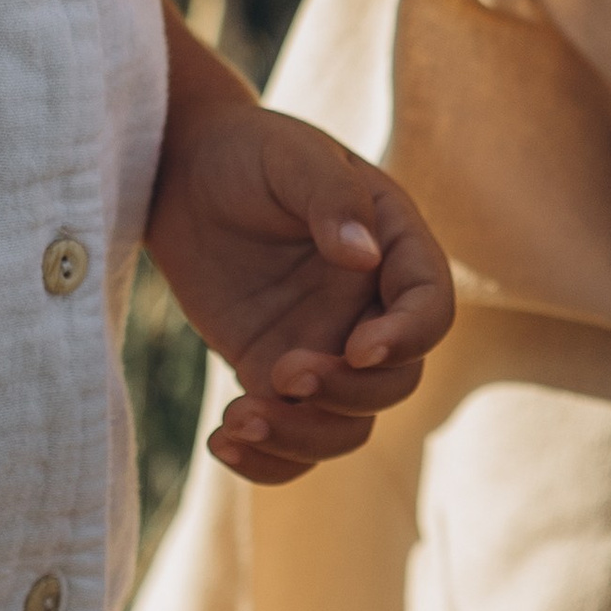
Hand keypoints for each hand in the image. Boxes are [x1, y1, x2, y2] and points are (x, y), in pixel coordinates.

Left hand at [147, 75, 451, 486]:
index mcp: (393, 248)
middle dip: (346, 393)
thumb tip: (363, 257)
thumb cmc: (248, 150)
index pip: (430, 308)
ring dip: (302, 438)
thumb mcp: (290, 156)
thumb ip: (331, 197)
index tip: (356, 346)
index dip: (407, 338)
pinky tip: (222, 442)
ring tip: (238, 420)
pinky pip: (292, 439)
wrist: (181, 170)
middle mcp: (368, 307)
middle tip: (281, 372)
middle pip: (393, 383)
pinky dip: (268, 460)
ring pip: (345, 426)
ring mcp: (323, 346)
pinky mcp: (274, 373)